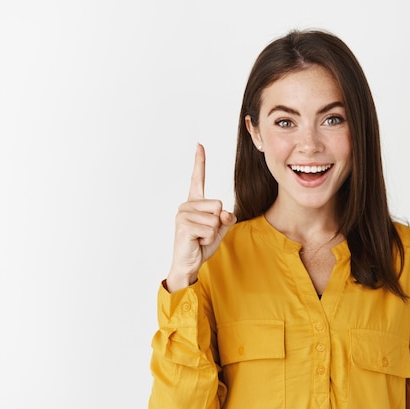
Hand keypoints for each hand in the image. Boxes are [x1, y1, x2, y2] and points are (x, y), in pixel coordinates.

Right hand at [166, 144, 235, 291]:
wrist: (188, 264)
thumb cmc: (201, 245)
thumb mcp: (219, 228)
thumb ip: (226, 217)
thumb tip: (226, 214)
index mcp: (194, 202)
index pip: (197, 178)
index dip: (200, 161)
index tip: (199, 144)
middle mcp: (186, 205)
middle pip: (218, 204)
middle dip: (218, 222)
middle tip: (204, 234)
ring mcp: (183, 214)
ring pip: (215, 218)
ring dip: (212, 233)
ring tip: (199, 239)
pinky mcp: (184, 226)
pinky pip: (210, 229)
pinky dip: (208, 239)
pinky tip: (196, 242)